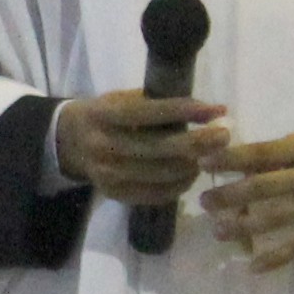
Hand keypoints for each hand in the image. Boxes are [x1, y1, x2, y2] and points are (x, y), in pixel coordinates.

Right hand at [54, 89, 226, 207]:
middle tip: (224, 135)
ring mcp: (107, 174)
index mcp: (104, 115)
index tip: (216, 110)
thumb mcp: (122, 99)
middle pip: (159, 148)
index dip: (184, 111)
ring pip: (162, 174)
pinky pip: (155, 194)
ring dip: (193, 165)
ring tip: (212, 155)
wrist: (69, 142)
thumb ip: (155, 104)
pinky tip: (192, 172)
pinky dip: (179, 185)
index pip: (148, 113)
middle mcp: (104, 146)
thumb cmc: (106, 114)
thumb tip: (210, 110)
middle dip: (198, 143)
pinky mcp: (114, 193)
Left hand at [199, 130, 293, 270]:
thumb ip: (281, 151)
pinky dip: (278, 257)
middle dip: (233, 195)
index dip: (233, 158)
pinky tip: (253, 266)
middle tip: (205, 202)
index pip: (265, 152)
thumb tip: (236, 158)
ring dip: (247, 226)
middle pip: (269, 186)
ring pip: (281, 217)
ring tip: (219, 232)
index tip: (204, 162)